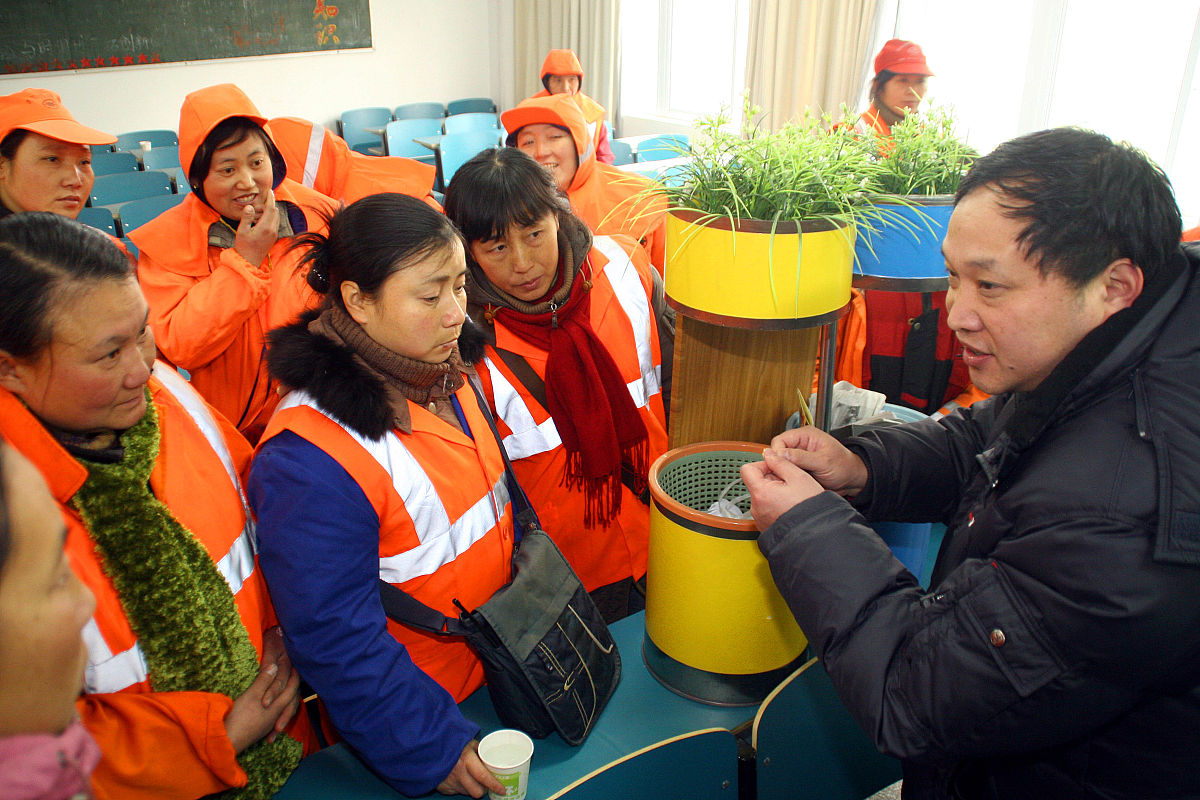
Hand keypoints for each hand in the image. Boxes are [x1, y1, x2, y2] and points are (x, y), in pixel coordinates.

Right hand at [224, 626, 301, 752]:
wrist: (228, 742)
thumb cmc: (240, 716)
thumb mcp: (252, 695)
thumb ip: (264, 681)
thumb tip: (274, 666)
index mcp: (277, 706)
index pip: (292, 689)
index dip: (295, 677)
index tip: (296, 667)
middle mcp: (276, 716)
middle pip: (290, 701)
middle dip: (294, 688)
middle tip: (294, 677)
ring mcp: (269, 725)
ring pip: (284, 711)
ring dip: (287, 701)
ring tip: (288, 693)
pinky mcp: (260, 731)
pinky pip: (275, 719)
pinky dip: (278, 712)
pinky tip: (272, 711)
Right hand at [233, 189, 278, 267]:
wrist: (249, 261)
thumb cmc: (244, 246)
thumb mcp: (241, 231)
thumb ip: (246, 218)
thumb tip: (250, 207)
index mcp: (265, 227)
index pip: (270, 209)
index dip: (270, 198)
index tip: (269, 191)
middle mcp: (272, 230)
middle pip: (275, 212)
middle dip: (270, 204)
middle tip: (262, 199)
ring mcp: (274, 234)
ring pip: (276, 217)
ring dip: (271, 210)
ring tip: (262, 207)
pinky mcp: (273, 237)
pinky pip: (275, 223)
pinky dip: (271, 217)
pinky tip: (263, 217)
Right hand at [436, 741, 504, 797]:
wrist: (427, 746)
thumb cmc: (448, 742)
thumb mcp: (466, 742)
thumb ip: (478, 749)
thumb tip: (489, 755)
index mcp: (466, 760)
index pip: (483, 777)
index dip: (494, 785)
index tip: (502, 790)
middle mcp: (458, 774)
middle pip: (476, 792)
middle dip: (483, 790)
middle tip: (485, 784)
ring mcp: (449, 782)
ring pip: (466, 792)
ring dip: (471, 788)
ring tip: (469, 777)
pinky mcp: (442, 788)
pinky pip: (455, 791)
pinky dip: (459, 786)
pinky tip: (457, 777)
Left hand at [741, 451, 825, 529]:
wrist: (817, 535)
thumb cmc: (810, 507)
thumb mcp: (798, 477)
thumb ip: (780, 462)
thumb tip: (769, 454)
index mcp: (760, 493)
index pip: (747, 469)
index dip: (762, 465)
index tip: (776, 468)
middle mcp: (756, 507)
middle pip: (756, 483)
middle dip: (771, 479)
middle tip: (790, 483)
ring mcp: (760, 518)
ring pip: (762, 496)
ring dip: (774, 492)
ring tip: (792, 496)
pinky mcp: (765, 526)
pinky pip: (766, 509)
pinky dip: (776, 505)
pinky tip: (790, 506)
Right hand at [767, 426, 867, 496]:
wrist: (852, 480)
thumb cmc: (844, 466)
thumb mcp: (823, 461)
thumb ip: (801, 457)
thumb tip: (780, 454)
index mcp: (806, 435)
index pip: (780, 440)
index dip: (777, 453)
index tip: (777, 465)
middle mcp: (801, 444)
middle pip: (778, 451)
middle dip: (779, 463)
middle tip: (783, 474)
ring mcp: (799, 457)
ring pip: (781, 463)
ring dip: (784, 471)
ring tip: (790, 479)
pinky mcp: (800, 467)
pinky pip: (787, 471)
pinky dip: (788, 477)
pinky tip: (793, 482)